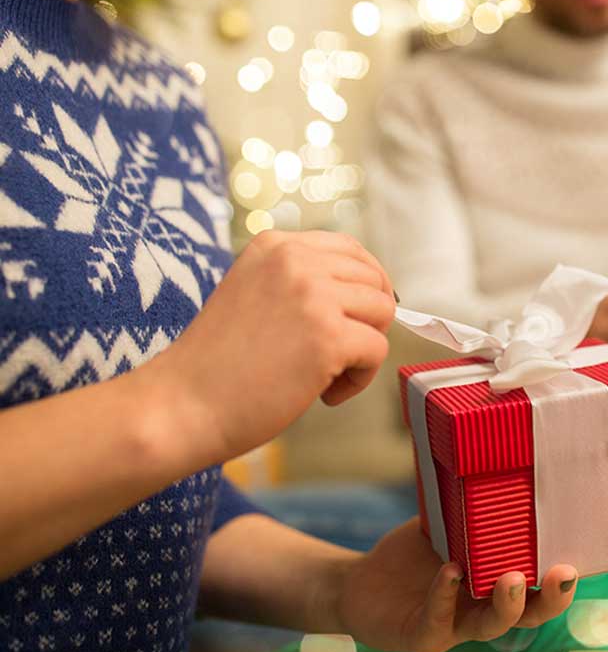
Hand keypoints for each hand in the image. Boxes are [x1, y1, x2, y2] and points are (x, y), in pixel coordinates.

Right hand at [152, 230, 394, 460]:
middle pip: (373, 281)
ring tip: (325, 376)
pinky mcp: (327, 337)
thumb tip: (368, 291)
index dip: (366, 284)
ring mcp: (313, 295)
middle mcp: (295, 260)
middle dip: (366, 321)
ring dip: (363, 350)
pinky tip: (324, 395)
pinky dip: (358, 380)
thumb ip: (300, 282)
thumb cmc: (218, 364)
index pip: (350, 249)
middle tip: (334, 356)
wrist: (180, 406)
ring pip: (382, 312)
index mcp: (275, 245)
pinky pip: (377, 350)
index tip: (357, 317)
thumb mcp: (255, 294)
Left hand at [329, 519, 577, 651]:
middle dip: (551, 598)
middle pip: (529, 613)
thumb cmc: (417, 554)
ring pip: (491, 626)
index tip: (585, 552)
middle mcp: (485, 608)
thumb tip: (506, 451)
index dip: (565, 578)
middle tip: (563, 573)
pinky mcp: (422, 634)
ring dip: (505, 605)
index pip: (543, 586)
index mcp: (500, 584)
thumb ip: (477, 505)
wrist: (363, 584)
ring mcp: (456, 625)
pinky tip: (451, 572)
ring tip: (512, 578)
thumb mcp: (452, 524)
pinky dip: (445, 595)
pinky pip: (437, 620)